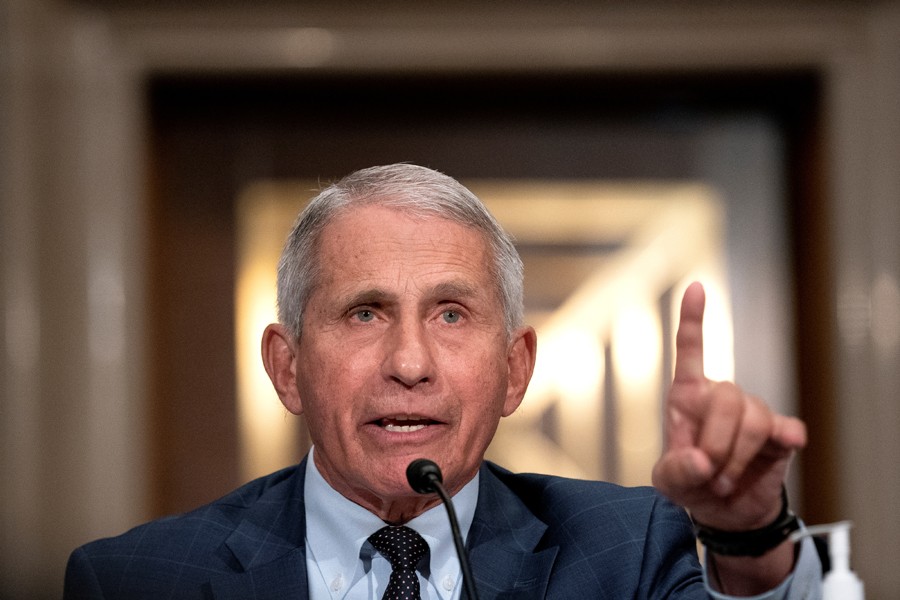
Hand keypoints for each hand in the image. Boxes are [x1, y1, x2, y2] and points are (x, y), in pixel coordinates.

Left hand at [652, 282, 806, 531]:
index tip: (696, 287)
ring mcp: (753, 412)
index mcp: (687, 396)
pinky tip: (785, 445)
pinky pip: (786, 429)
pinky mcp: (780, 433)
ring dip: (738, 457)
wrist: (725, 510)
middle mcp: (721, 396)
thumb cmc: (691, 483)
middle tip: (709, 474)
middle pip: (727, 396)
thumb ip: (676, 471)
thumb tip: (700, 461)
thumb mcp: (669, 481)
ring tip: (725, 480)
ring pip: (754, 419)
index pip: (690, 351)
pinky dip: (785, 439)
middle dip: (718, 442)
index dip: (693, 319)